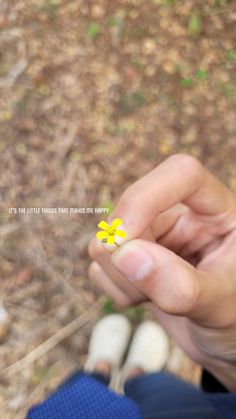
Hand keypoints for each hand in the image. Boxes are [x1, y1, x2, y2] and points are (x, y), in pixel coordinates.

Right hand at [88, 154, 235, 389]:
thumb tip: (124, 253)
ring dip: (122, 278)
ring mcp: (154, 236)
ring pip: (106, 239)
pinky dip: (117, 289)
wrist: (221, 341)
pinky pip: (100, 265)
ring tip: (158, 298)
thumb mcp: (220, 306)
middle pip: (131, 210)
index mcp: (218, 212)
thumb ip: (181, 285)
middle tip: (147, 293)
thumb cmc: (234, 320)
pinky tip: (146, 298)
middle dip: (127, 256)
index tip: (122, 238)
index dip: (145, 198)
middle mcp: (183, 216)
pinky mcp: (132, 258)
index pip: (181, 173)